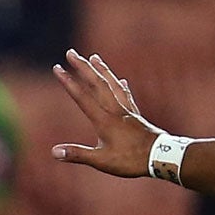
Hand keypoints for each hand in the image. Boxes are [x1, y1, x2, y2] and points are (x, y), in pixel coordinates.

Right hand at [50, 49, 158, 177]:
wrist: (161, 158)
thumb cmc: (131, 160)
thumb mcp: (102, 161)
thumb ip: (78, 154)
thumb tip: (54, 152)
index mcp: (104, 120)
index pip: (82, 97)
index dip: (68, 82)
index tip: (57, 67)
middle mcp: (115, 111)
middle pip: (97, 83)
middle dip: (82, 67)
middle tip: (71, 52)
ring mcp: (127, 111)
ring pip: (112, 84)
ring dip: (102, 70)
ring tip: (94, 58)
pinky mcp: (136, 115)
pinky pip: (126, 95)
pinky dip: (121, 85)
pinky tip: (121, 80)